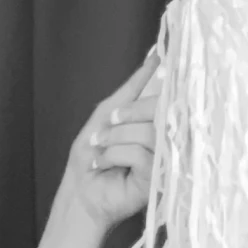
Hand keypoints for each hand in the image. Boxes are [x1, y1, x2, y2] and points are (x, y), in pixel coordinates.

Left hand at [60, 47, 161, 232]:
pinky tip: (103, 165)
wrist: (79, 193)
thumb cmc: (93, 155)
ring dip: (116, 138)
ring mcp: (165, 161)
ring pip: (148, 133)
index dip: (144, 98)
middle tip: (107, 126)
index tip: (117, 111)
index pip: (167, 97)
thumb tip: (156, 54)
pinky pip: (141, 155)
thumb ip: (134, 86)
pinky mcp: (157, 180)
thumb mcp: (109, 112)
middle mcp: (168, 140)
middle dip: (127, 115)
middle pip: (161, 111)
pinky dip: (115, 155)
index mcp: (160, 123)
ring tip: (100, 148)